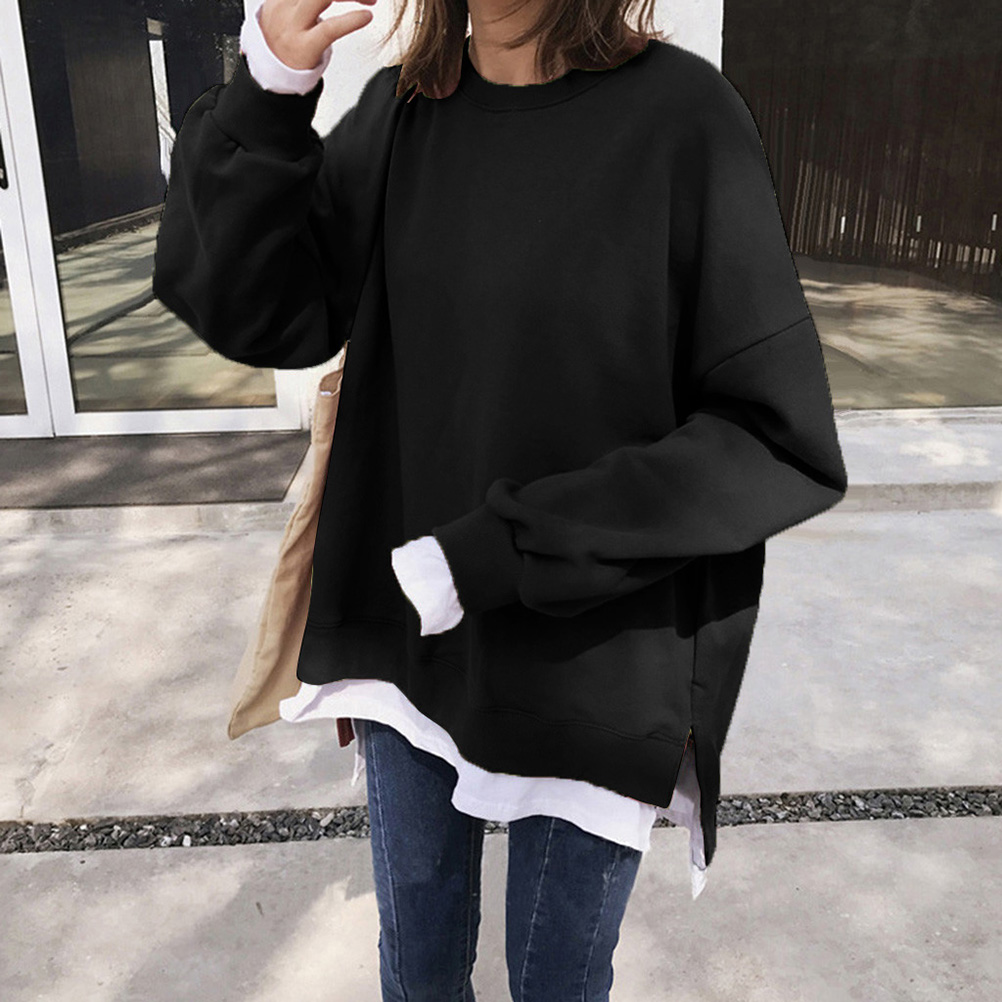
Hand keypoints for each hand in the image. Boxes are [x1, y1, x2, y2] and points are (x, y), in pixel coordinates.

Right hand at [258, 0, 377, 70]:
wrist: (270, 76)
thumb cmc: (287, 43)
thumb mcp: (290, 13)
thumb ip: (307, 2)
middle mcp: (284, 5)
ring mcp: (293, 26)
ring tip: (370, 0)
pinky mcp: (304, 46)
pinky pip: (329, 28)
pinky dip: (351, 21)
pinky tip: (366, 16)